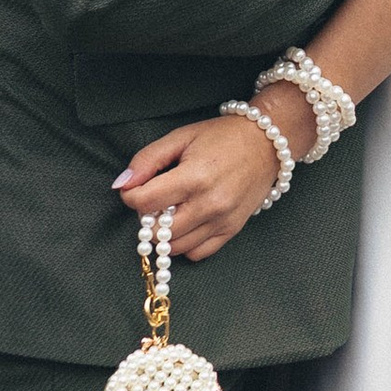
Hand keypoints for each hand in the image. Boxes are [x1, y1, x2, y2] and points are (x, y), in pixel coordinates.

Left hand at [113, 110, 286, 257]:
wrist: (267, 144)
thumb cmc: (222, 136)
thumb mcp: (181, 137)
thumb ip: (147, 160)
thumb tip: (123, 185)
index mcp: (193, 178)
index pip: (144, 203)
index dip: (130, 196)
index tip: (135, 188)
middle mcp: (208, 204)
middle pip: (157, 232)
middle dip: (147, 217)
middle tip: (155, 199)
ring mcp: (222, 221)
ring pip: (175, 247)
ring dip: (165, 233)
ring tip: (172, 209)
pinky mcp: (232, 230)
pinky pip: (198, 253)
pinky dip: (185, 244)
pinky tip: (188, 222)